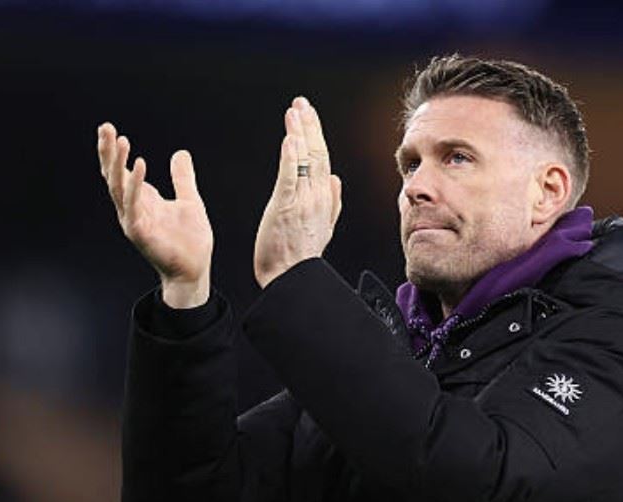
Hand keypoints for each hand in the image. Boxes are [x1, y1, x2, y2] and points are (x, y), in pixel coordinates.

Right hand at [97, 123, 213, 307]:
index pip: (121, 171)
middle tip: (106, 128)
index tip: (109, 129)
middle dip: (108, 152)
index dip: (113, 151)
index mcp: (142, 200)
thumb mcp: (189, 200)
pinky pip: (134, 205)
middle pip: (114, 175)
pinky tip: (140, 165)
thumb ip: (182, 178)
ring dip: (119, 164)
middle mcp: (133, 208)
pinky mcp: (141, 233)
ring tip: (122, 141)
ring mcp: (134, 220)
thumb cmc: (190, 240)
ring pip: (119, 188)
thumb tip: (180, 153)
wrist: (195, 269)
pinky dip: (135, 185)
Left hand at [254, 97, 341, 288]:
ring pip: (305, 160)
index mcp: (325, 200)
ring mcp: (303, 201)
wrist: (291, 278)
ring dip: (300, 132)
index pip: (323, 160)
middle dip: (309, 125)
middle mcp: (317, 197)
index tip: (308, 116)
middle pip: (317, 153)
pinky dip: (291, 157)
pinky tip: (290, 138)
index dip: (316, 136)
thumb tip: (336, 180)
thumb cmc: (300, 258)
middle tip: (302, 103)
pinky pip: (290, 177)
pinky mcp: (286, 206)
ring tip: (295, 110)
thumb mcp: (323, 228)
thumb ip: (332, 203)